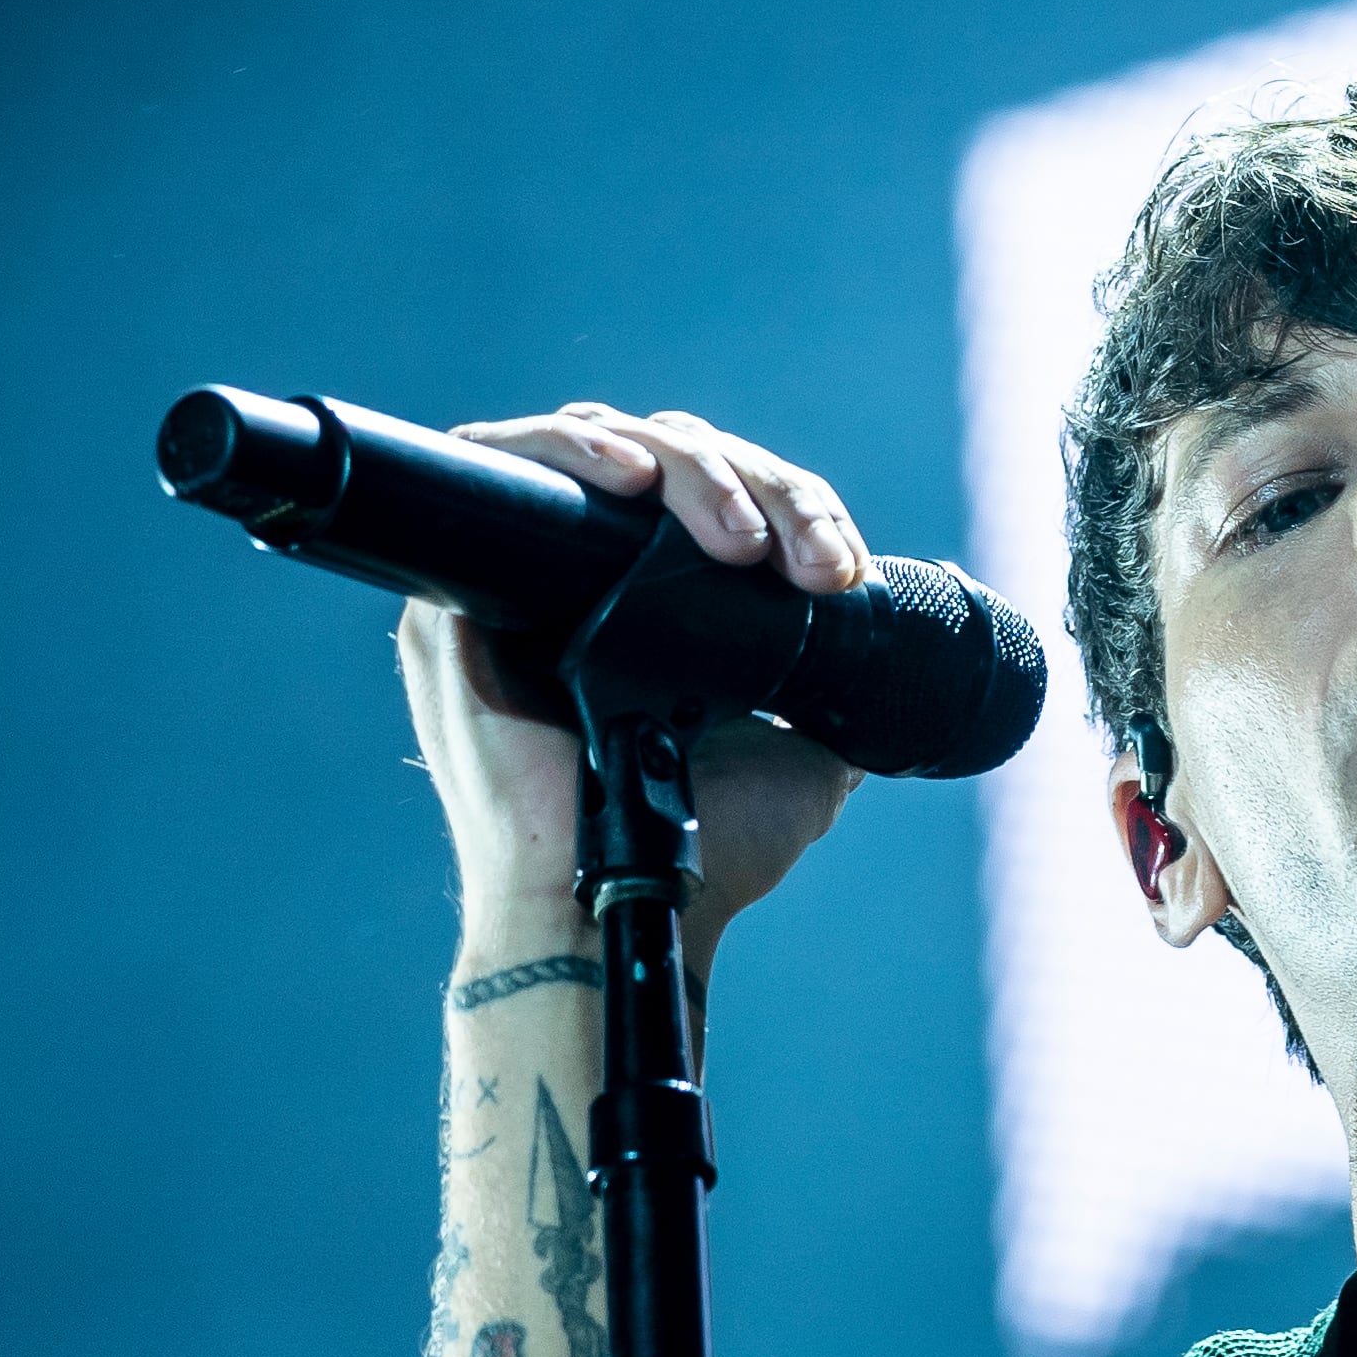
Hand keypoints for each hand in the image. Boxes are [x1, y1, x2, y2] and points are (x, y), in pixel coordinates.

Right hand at [395, 404, 872, 964]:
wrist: (624, 908)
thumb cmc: (702, 851)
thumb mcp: (800, 757)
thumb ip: (835, 696)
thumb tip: (906, 638)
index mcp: (653, 607)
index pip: (718, 498)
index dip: (787, 503)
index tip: (838, 569)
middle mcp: (580, 581)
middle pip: (668, 461)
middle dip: (755, 487)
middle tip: (803, 561)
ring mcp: (514, 583)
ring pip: (601, 448)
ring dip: (685, 469)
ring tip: (736, 534)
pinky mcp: (451, 594)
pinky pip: (495, 466)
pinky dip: (565, 452)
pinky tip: (631, 483)